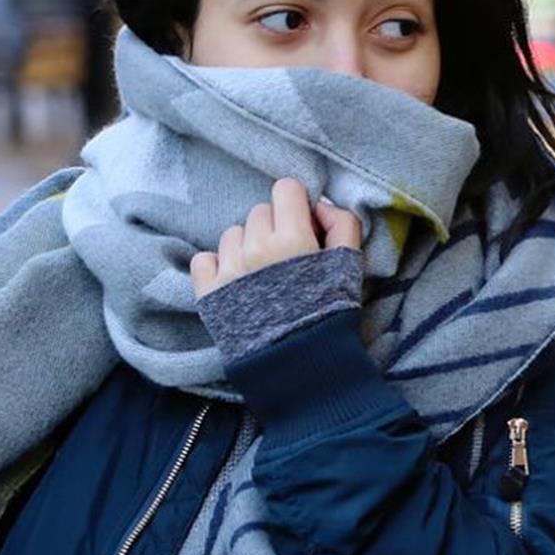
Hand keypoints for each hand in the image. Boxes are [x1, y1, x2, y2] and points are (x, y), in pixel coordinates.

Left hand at [190, 178, 362, 299]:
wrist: (298, 366)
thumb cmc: (328, 316)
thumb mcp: (350, 267)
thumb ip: (344, 225)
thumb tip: (322, 205)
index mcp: (292, 238)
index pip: (286, 189)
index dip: (297, 205)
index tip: (304, 228)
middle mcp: (255, 247)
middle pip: (260, 212)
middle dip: (274, 228)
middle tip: (287, 259)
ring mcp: (228, 268)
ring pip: (233, 233)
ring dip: (247, 246)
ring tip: (263, 276)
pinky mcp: (208, 290)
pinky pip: (204, 258)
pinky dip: (217, 266)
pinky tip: (236, 282)